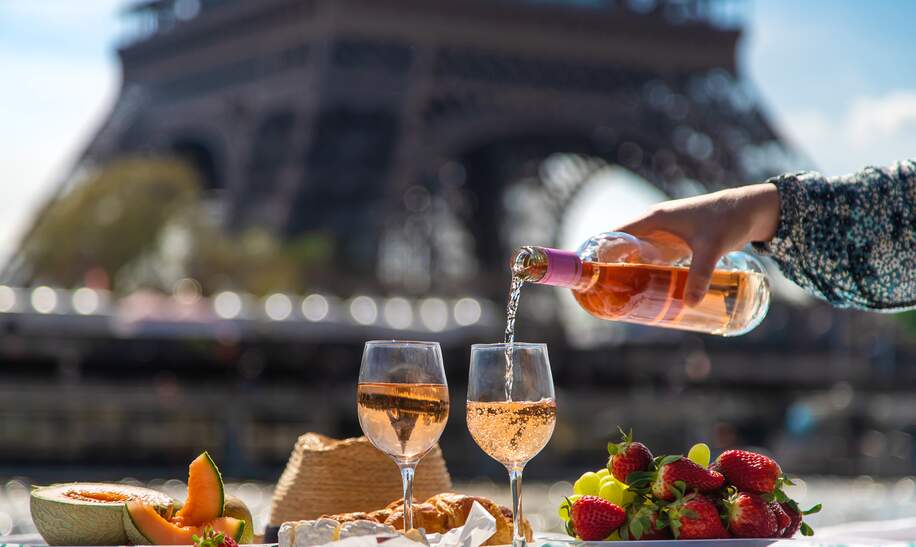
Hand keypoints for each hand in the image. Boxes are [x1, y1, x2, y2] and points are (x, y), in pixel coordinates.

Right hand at [614, 183, 779, 305]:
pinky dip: (645, 269)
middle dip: (611, 266)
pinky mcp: (676, 241)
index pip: (615, 233)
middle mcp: (654, 224)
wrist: (750, 209)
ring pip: (637, 252)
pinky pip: (652, 256)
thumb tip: (690, 304)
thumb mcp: (712, 248)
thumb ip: (700, 274)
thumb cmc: (728, 220)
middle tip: (603, 292)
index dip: (599, 251)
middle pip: (622, 245)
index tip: (588, 272)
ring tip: (619, 294)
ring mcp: (665, 233)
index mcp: (653, 219)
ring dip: (628, 269)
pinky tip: (645, 287)